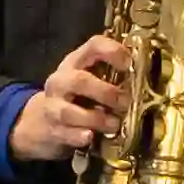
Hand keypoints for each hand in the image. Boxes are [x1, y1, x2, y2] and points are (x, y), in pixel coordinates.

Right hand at [9, 32, 130, 163]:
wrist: (38, 123)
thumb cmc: (73, 99)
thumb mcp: (87, 81)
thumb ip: (110, 77)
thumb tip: (145, 80)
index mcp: (75, 63)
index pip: (93, 46)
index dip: (112, 51)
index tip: (129, 64)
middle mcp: (61, 81)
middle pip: (79, 81)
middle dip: (105, 92)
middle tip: (125, 102)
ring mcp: (53, 106)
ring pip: (69, 111)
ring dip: (95, 118)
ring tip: (113, 124)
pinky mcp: (51, 130)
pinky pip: (64, 133)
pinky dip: (78, 136)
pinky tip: (89, 137)